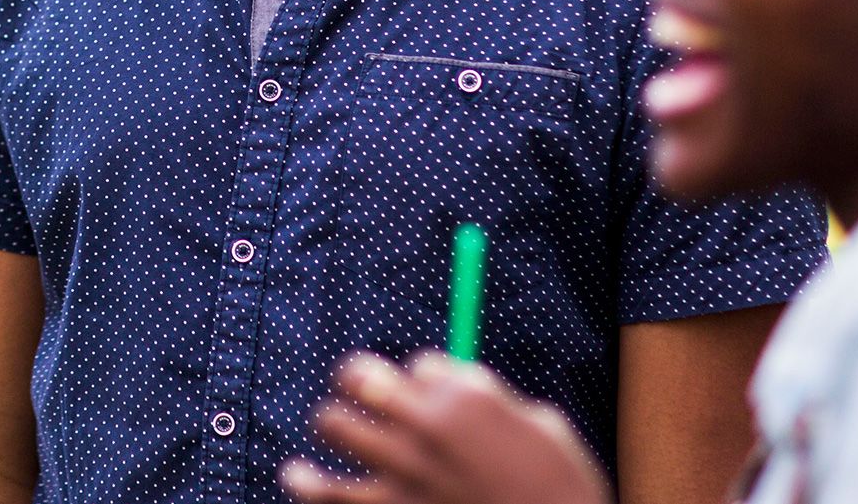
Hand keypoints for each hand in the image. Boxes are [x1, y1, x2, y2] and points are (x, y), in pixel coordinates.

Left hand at [281, 352, 610, 503]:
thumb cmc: (561, 488)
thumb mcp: (544, 427)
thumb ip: (494, 400)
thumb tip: (457, 380)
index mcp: (467, 397)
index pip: (420, 365)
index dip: (422, 378)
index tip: (426, 393)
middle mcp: (426, 426)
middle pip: (363, 378)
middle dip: (360, 379)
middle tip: (358, 389)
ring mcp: (402, 472)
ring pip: (335, 425)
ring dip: (332, 422)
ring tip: (329, 426)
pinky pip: (328, 494)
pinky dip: (305, 482)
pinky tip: (296, 473)